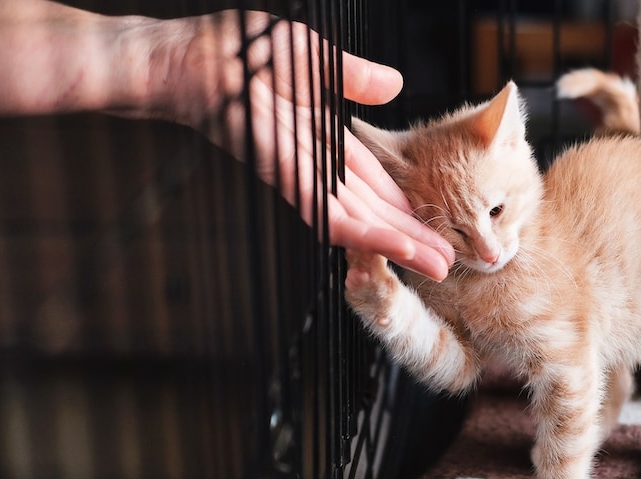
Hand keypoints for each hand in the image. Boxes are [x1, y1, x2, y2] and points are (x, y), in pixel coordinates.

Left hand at [139, 11, 453, 279]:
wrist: (191, 55)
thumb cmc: (237, 50)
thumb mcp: (313, 55)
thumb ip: (354, 75)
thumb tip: (395, 85)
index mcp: (323, 141)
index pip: (374, 184)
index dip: (405, 207)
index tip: (435, 226)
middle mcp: (314, 166)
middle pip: (372, 210)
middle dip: (411, 236)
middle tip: (449, 262)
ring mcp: (298, 175)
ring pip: (357, 222)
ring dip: (398, 245)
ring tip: (437, 268)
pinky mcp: (285, 178)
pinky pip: (329, 213)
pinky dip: (366, 233)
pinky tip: (398, 248)